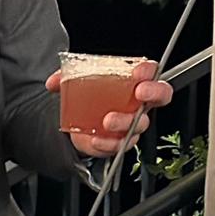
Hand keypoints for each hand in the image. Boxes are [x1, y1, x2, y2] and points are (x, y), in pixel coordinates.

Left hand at [45, 61, 171, 162]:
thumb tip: (54, 81)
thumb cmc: (89, 98)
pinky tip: (96, 139)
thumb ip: (67, 77)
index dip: (149, 71)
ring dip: (125, 121)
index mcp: (133, 82)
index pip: (151, 72)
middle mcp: (138, 102)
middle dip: (154, 93)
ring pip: (139, 123)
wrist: (78, 125)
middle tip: (140, 93)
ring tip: (107, 120)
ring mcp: (131, 123)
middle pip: (160, 96)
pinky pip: (121, 144)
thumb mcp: (77, 82)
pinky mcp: (120, 141)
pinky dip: (108, 143)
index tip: (138, 72)